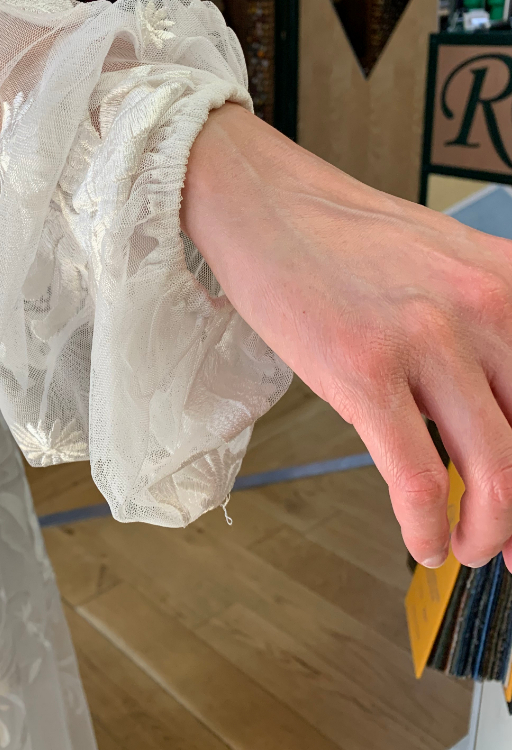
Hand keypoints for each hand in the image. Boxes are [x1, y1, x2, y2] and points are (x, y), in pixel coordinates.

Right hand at [181, 102, 511, 571]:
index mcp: (508, 282)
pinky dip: (428, 527)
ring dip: (490, 533)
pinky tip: (423, 539)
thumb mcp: (441, 268)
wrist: (261, 203)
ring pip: (497, 473)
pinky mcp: (364, 369)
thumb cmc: (338, 236)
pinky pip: (418, 478)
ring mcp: (424, 338)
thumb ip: (482, 334)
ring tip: (469, 546)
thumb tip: (496, 415)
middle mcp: (483, 307)